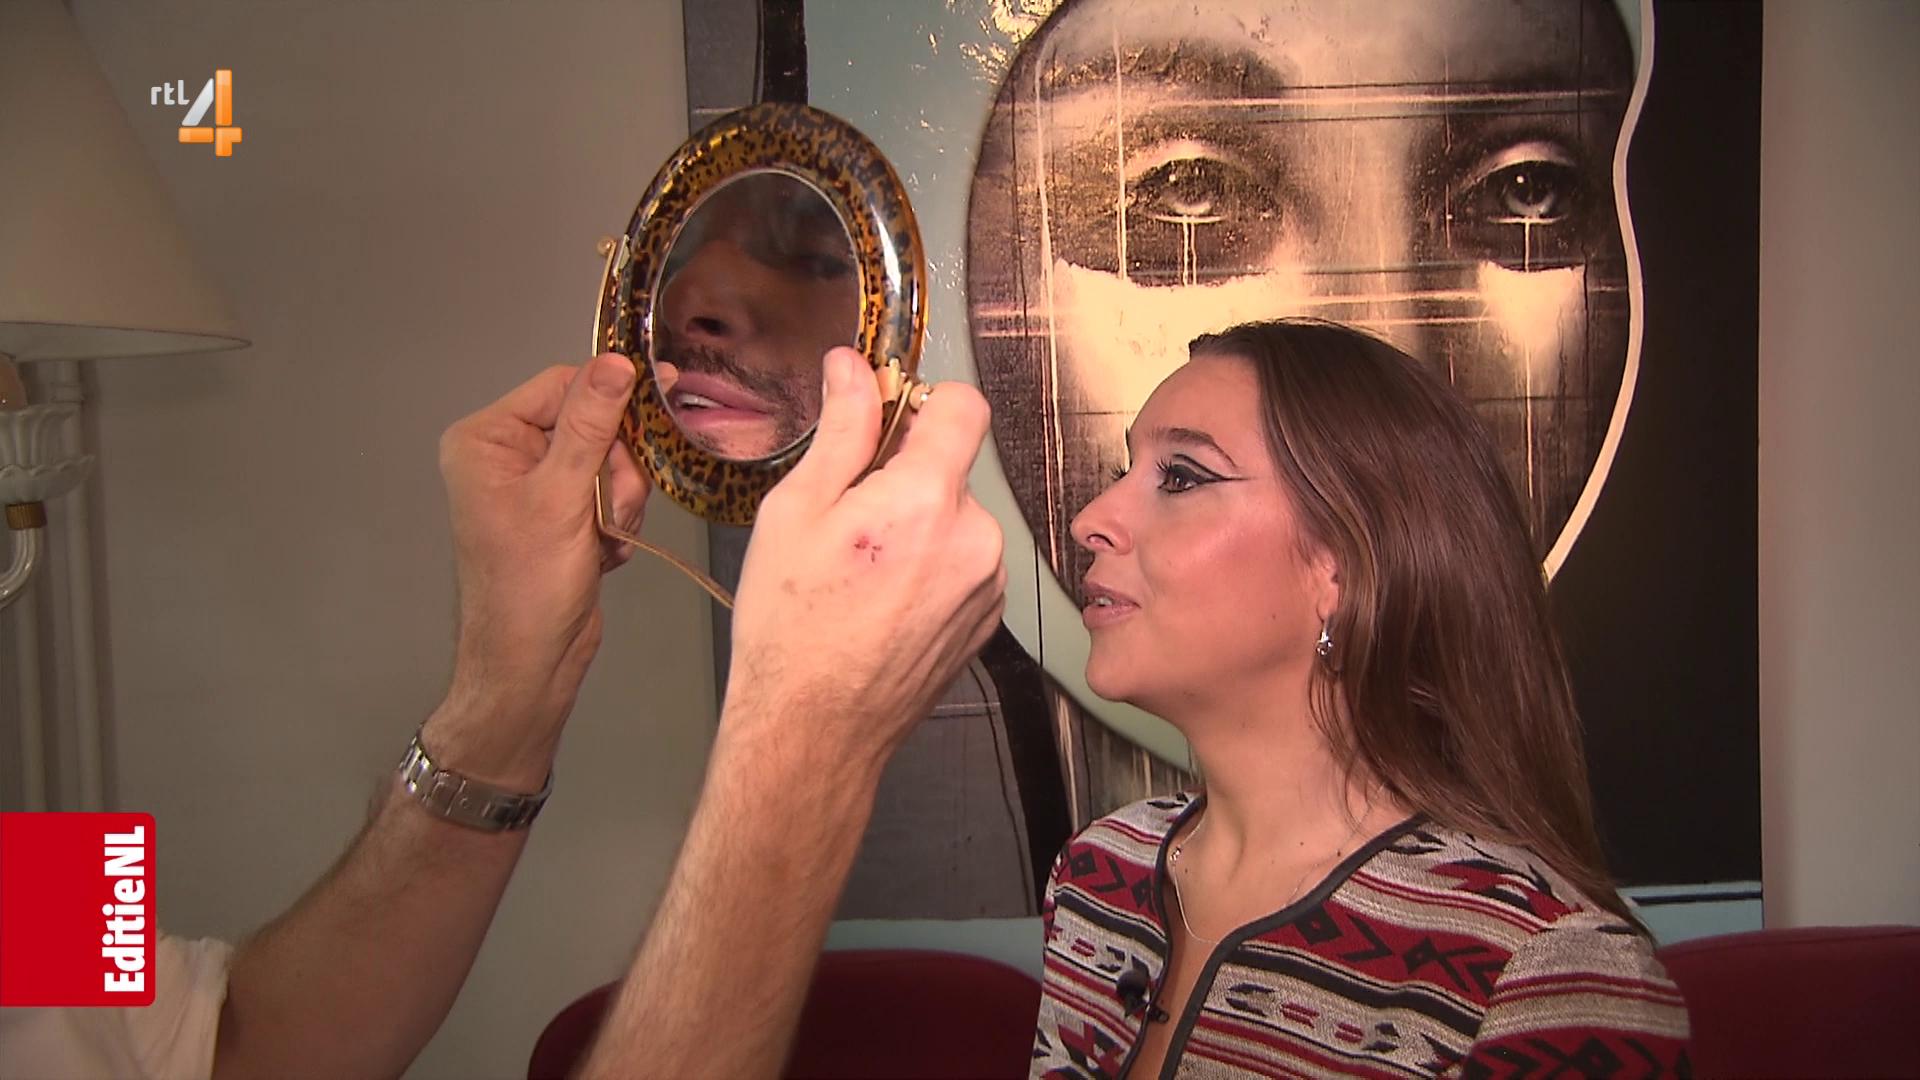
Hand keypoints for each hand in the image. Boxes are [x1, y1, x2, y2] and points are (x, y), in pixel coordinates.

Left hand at [430, 352, 649, 783]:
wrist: (530, 663)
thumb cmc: (532, 582)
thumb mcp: (563, 496)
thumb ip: (592, 424)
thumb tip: (617, 361)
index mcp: (486, 438)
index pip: (561, 385)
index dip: (611, 394)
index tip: (666, 394)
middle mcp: (505, 454)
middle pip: (591, 423)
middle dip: (615, 466)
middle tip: (613, 505)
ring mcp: (533, 486)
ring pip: (607, 460)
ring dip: (620, 498)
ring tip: (607, 536)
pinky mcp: (559, 515)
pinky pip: (607, 492)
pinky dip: (617, 520)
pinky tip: (605, 551)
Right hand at [723, 347, 1005, 779]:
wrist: (815, 729)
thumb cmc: (792, 627)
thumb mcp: (797, 510)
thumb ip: (841, 431)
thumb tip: (853, 367)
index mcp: (927, 500)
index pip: (964, 406)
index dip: (923, 401)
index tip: (888, 421)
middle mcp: (975, 538)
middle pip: (953, 468)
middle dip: (906, 476)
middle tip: (848, 519)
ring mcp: (988, 583)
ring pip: (958, 518)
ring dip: (920, 525)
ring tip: (863, 571)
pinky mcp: (987, 619)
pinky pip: (965, 563)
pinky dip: (932, 566)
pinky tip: (884, 600)